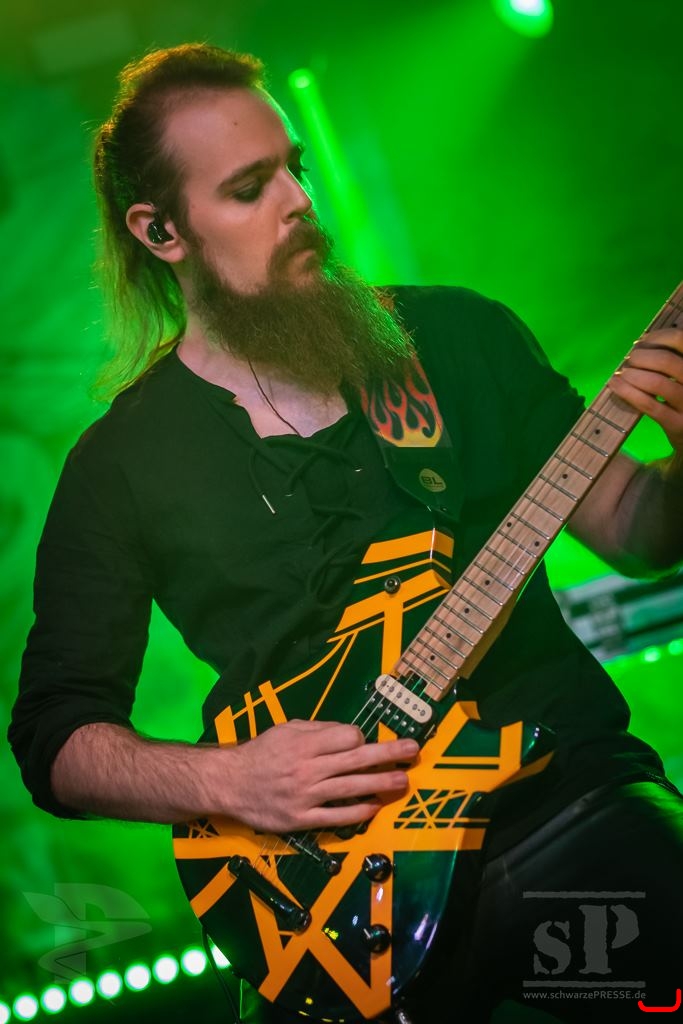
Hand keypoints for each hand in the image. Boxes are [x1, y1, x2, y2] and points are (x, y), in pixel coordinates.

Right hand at [219, 719, 418, 833]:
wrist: (229, 784)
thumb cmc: (260, 753)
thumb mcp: (285, 729)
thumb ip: (317, 730)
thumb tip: (350, 734)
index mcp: (303, 743)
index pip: (346, 738)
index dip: (359, 737)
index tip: (360, 741)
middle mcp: (307, 768)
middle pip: (356, 760)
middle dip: (388, 754)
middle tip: (413, 750)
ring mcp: (306, 796)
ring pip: (351, 788)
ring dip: (381, 783)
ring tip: (403, 780)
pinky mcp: (302, 819)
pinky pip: (336, 817)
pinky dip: (358, 812)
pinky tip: (375, 807)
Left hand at [608, 328, 682, 452]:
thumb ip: (672, 358)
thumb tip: (642, 342)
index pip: (680, 339)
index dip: (657, 337)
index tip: (642, 342)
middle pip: (666, 360)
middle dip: (641, 356)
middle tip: (631, 360)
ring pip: (656, 383)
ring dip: (632, 374)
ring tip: (623, 372)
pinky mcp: (676, 424)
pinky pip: (648, 404)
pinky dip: (627, 392)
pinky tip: (615, 385)